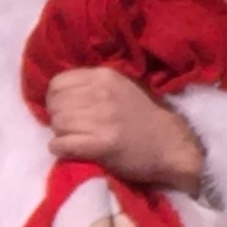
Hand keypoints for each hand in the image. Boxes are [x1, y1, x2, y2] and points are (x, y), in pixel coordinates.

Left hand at [43, 68, 206, 192]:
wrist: (172, 145)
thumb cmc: (144, 117)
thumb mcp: (120, 88)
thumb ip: (91, 86)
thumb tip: (57, 94)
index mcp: (104, 76)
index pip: (57, 83)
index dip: (56, 99)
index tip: (65, 110)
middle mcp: (101, 93)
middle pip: (55, 105)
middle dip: (57, 118)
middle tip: (71, 129)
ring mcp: (101, 118)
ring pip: (56, 124)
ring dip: (61, 134)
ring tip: (75, 140)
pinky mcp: (101, 143)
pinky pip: (60, 144)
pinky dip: (61, 149)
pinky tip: (72, 151)